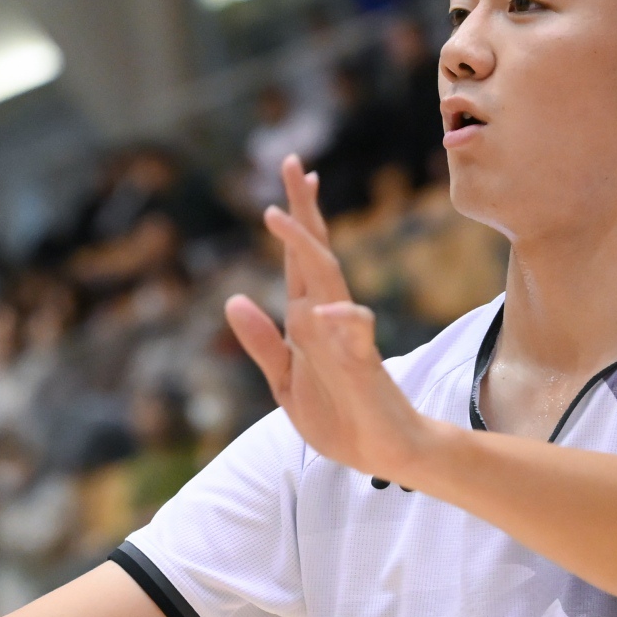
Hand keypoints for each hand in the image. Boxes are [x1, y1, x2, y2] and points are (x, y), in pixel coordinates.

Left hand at [224, 156, 437, 483]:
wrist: (382, 452)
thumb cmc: (337, 414)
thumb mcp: (283, 381)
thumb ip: (261, 342)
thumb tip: (233, 299)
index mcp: (307, 319)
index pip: (298, 259)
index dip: (294, 218)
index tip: (294, 172)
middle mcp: (327, 317)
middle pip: (315, 252)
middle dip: (303, 210)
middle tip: (292, 164)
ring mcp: (346, 337)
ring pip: (328, 280)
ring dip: (303, 248)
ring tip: (279, 216)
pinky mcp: (365, 363)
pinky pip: (357, 334)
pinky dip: (342, 320)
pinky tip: (324, 310)